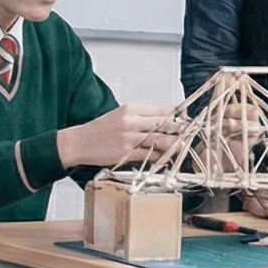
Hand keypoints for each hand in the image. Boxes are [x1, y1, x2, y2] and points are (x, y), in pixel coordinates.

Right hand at [58, 104, 181, 169]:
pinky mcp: (126, 153)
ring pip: (161, 140)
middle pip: (165, 124)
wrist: (77, 142)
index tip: (186, 121)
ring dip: (175, 144)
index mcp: (130, 109)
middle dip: (181, 130)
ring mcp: (129, 137)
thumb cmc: (98, 130)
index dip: (178, 116)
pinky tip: (165, 158)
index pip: (162, 110)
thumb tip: (161, 121)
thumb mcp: (119, 115)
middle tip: (190, 134)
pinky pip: (149, 155)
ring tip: (183, 147)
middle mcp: (131, 121)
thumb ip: (139, 117)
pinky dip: (160, 157)